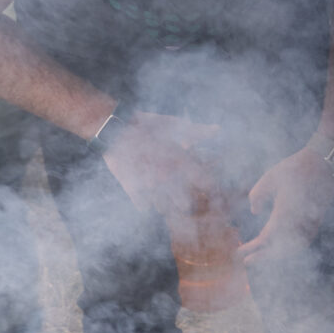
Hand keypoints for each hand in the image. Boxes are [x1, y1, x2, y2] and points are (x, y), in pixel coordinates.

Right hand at [100, 114, 222, 220]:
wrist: (115, 128)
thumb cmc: (146, 125)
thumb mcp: (174, 124)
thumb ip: (197, 131)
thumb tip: (218, 129)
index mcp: (180, 161)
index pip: (204, 183)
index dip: (207, 187)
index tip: (208, 189)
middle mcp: (166, 176)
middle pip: (184, 204)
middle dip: (185, 203)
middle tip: (185, 200)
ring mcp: (148, 185)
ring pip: (163, 208)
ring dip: (165, 206)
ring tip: (165, 202)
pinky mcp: (132, 188)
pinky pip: (143, 206)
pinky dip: (145, 204)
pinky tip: (147, 199)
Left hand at [240, 144, 333, 260]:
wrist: (324, 163)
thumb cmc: (295, 168)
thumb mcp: (269, 178)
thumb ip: (257, 195)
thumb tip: (254, 212)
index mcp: (284, 213)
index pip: (266, 239)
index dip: (253, 248)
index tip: (240, 252)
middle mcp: (298, 222)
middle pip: (280, 249)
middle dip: (263, 257)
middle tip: (248, 261)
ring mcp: (310, 223)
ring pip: (294, 248)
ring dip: (278, 255)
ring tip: (264, 256)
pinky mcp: (317, 221)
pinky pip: (304, 242)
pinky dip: (292, 249)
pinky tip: (284, 247)